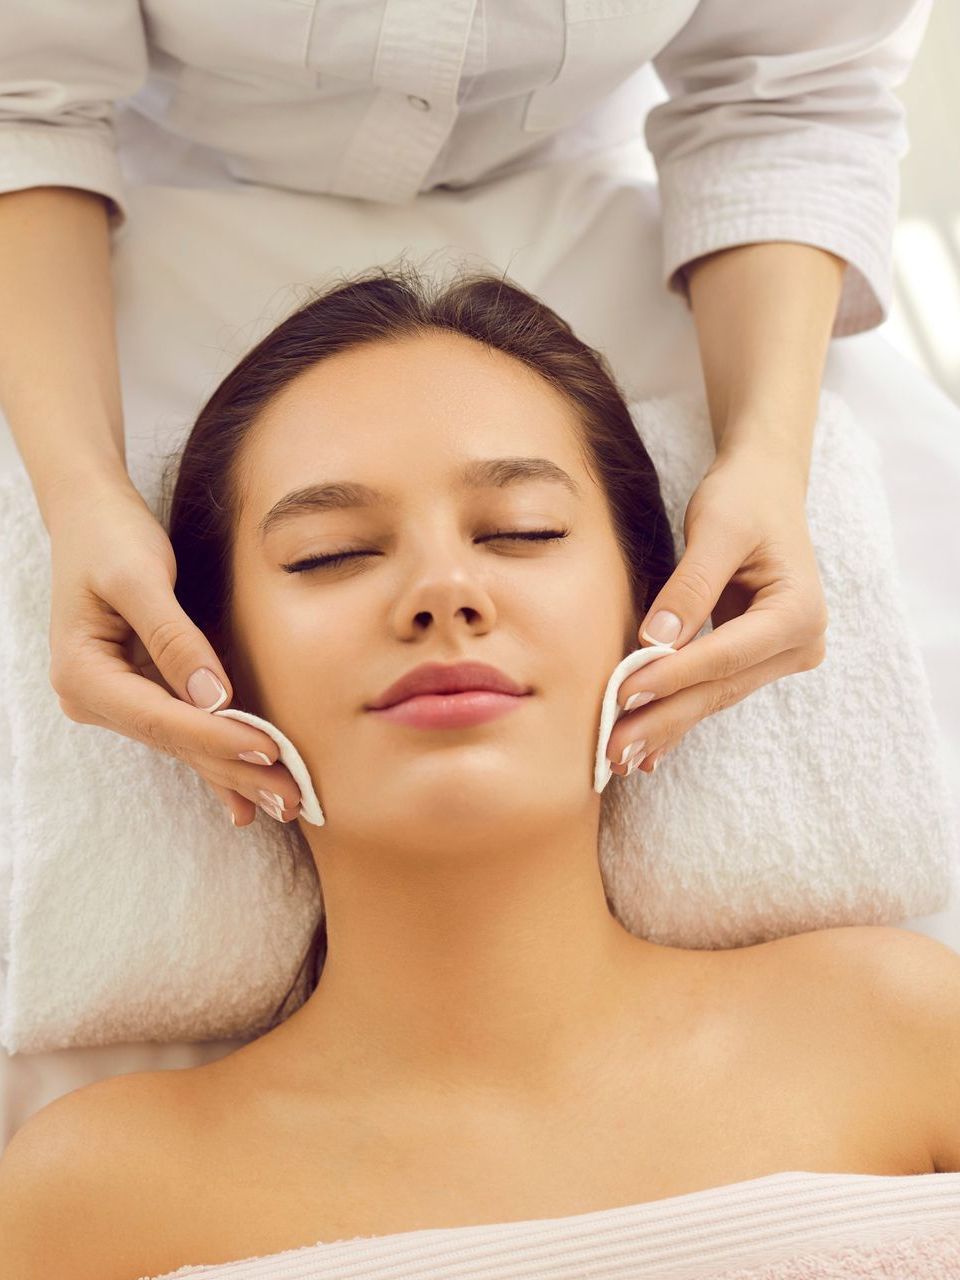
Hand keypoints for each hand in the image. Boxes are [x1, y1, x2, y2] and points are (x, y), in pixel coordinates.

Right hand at [45, 477, 302, 825]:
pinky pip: (182, 730)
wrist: (89, 515)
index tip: (271, 751)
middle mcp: (94, 698)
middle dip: (235, 771)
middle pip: (175, 742)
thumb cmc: (111, 536)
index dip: (218, 737)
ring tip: (283, 804)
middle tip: (292, 799)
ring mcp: (115, 700)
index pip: (161, 719)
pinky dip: (216, 757)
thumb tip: (212, 696)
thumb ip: (172, 636)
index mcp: (83, 673)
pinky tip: (243, 799)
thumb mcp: (139, 576)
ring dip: (233, 773)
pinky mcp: (139, 692)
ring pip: (183, 744)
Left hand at [607, 448, 827, 774]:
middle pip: (719, 689)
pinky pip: (711, 691)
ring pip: (713, 698)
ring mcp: (782, 657)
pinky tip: (646, 751)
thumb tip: (654, 642)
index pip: (724, 655)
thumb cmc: (743, 499)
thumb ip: (689, 586)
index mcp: (798, 612)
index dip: (672, 677)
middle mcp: (799, 643)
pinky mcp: (756, 660)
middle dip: (661, 719)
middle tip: (612, 750)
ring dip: (663, 727)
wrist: (766, 487)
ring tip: (617, 757)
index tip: (624, 695)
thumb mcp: (716, 528)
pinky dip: (676, 715)